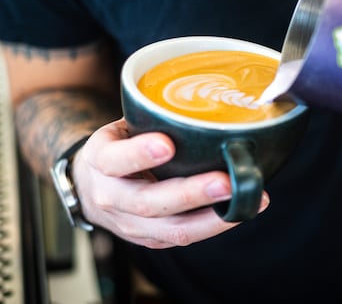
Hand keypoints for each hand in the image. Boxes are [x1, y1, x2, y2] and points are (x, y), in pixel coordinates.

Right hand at [70, 119, 268, 247]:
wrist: (92, 186)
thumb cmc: (120, 147)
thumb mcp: (124, 127)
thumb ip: (154, 120)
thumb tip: (212, 101)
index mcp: (101, 160)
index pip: (115, 159)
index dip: (139, 154)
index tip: (167, 144)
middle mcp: (111, 197)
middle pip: (149, 202)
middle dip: (191, 193)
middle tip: (226, 181)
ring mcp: (130, 224)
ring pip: (172, 229)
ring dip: (214, 217)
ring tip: (248, 199)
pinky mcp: (151, 239)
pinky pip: (185, 236)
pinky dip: (217, 225)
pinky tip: (244, 210)